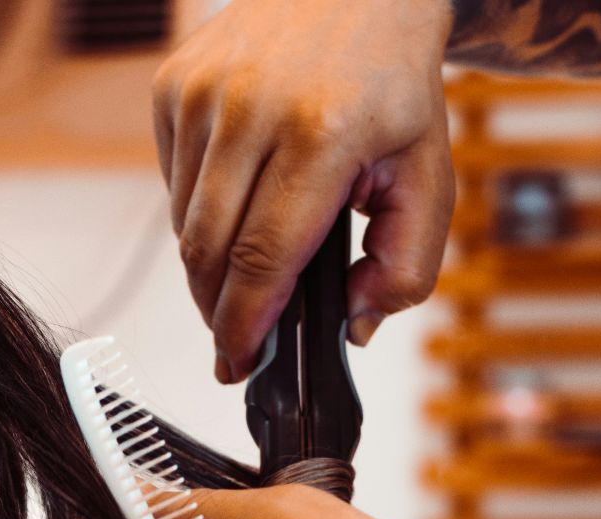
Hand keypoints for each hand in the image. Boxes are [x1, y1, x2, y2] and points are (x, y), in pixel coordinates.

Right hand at [153, 0, 455, 379]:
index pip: (264, 256)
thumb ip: (409, 260)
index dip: (245, 322)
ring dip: (209, 262)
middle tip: (237, 338)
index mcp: (324, 131)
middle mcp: (253, 108)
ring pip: (184, 221)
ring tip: (249, 261)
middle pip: (210, 250)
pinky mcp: (174, 85)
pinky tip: (237, 197)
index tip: (239, 361)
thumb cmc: (390, 75)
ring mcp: (205, 93)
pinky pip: (172, 181)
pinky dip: (198, 209)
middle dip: (218, 309)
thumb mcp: (428, 168)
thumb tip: (358, 323)